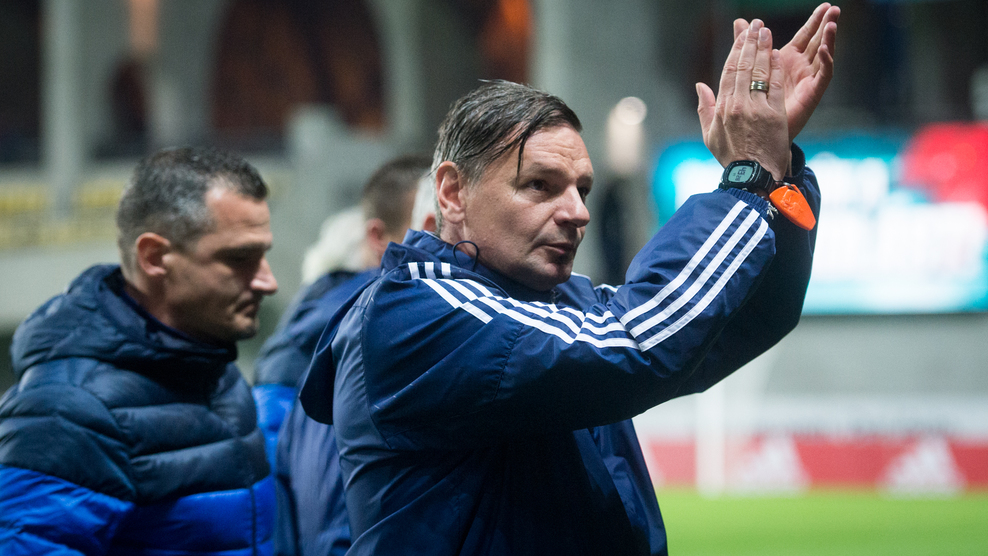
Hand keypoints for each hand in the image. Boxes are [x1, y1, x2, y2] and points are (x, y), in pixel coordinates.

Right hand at [696, 20, 789, 179]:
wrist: (752, 176)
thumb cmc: (732, 158)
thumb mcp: (710, 135)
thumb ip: (704, 108)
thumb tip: (700, 86)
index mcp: (722, 109)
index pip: (729, 72)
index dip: (736, 50)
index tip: (742, 36)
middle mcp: (737, 105)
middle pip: (744, 66)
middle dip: (750, 42)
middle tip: (756, 25)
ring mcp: (756, 109)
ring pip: (760, 71)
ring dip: (764, 49)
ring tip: (767, 32)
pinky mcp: (774, 114)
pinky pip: (775, 85)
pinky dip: (776, 68)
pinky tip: (778, 54)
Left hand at [735, 3, 839, 141]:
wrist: (759, 143)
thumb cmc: (753, 112)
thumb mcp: (746, 75)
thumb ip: (746, 47)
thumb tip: (739, 22)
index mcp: (785, 62)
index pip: (802, 35)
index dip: (813, 21)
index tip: (822, 5)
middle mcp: (799, 69)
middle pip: (815, 41)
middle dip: (823, 24)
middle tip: (832, 7)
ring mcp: (807, 81)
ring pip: (822, 55)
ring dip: (828, 39)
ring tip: (832, 22)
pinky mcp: (812, 95)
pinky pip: (823, 76)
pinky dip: (826, 62)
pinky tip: (824, 49)